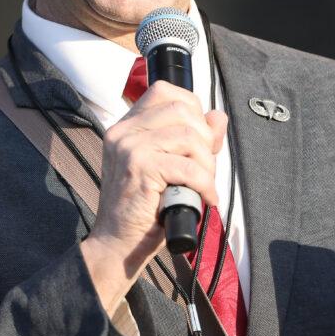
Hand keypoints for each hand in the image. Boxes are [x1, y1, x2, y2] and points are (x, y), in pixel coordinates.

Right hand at [81, 81, 226, 312]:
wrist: (117, 245)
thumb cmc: (143, 209)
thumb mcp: (169, 167)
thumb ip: (193, 140)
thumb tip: (218, 117)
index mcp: (126, 126)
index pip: (164, 90)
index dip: (192, 107)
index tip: (201, 135)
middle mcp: (123, 131)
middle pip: (182, 110)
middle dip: (205, 139)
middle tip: (205, 168)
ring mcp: (129, 148)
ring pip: (189, 136)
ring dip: (207, 164)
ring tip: (203, 185)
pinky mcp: (139, 169)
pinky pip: (188, 167)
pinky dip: (205, 184)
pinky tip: (205, 199)